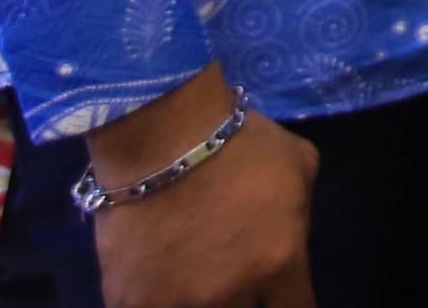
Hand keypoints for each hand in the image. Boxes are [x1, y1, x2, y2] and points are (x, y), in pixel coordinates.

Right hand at [86, 65, 317, 307]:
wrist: (159, 136)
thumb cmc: (237, 143)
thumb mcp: (299, 166)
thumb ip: (300, 217)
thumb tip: (290, 237)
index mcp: (279, 265)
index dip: (289, 300)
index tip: (278, 291)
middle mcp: (230, 296)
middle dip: (247, 298)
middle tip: (233, 273)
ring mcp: (175, 303)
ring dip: (198, 299)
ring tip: (192, 273)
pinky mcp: (127, 302)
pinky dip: (154, 298)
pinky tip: (154, 280)